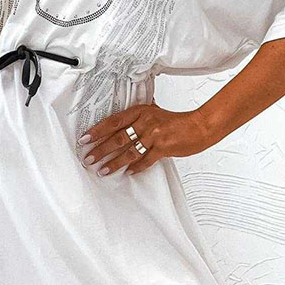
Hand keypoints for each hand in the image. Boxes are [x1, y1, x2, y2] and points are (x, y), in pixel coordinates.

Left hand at [77, 103, 213, 176]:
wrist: (199, 126)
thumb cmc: (177, 121)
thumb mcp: (155, 112)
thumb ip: (139, 117)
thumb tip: (122, 122)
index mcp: (140, 111)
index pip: (113, 121)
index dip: (97, 130)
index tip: (85, 139)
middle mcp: (145, 122)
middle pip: (117, 138)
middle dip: (100, 150)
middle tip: (88, 158)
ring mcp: (154, 136)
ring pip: (129, 152)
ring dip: (114, 163)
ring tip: (103, 170)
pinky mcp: (163, 148)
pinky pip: (145, 160)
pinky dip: (136, 168)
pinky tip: (128, 173)